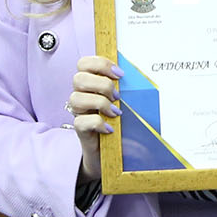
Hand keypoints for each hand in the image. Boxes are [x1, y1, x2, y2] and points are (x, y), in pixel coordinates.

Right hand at [66, 55, 121, 177]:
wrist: (111, 153)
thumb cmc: (119, 123)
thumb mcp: (124, 102)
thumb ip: (124, 88)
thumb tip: (141, 76)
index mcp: (90, 84)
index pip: (84, 63)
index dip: (100, 64)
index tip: (119, 74)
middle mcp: (81, 95)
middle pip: (78, 78)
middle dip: (102, 84)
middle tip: (117, 96)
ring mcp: (78, 112)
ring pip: (76, 98)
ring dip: (99, 103)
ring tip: (115, 112)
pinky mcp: (80, 129)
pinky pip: (81, 121)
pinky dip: (98, 123)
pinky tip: (110, 128)